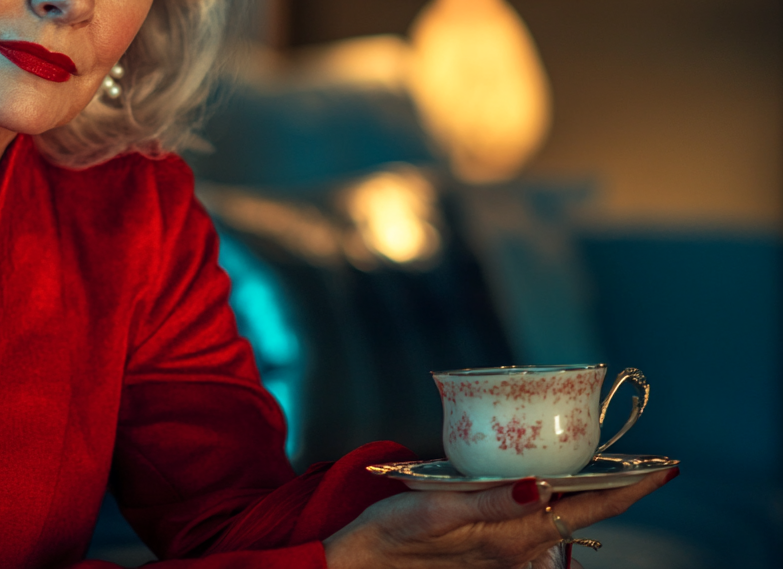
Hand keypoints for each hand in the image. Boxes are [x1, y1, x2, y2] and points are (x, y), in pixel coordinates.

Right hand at [323, 467, 676, 568]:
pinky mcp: (489, 546)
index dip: (628, 489)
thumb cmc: (391, 535)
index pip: (585, 510)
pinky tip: (549, 484)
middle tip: (644, 464)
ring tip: (609, 470)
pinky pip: (536, 524)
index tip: (661, 470)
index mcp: (511, 536)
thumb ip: (489, 501)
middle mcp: (517, 547)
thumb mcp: (435, 509)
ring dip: (588, 496)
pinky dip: (556, 502)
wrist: (361, 564)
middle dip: (617, 491)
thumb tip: (539, 485)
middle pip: (582, 515)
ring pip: (562, 520)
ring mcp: (505, 550)